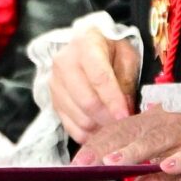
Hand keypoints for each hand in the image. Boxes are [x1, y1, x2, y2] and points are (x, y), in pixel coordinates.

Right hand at [50, 26, 141, 145]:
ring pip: (79, 118)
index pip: (99, 77)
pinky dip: (89, 135)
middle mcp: (64, 63)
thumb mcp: (126, 55)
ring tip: (116, 126)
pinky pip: (71, 128)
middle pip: (86, 101)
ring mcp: (55, 83)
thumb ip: (127, 80)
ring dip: (101, 128)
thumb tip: (126, 109)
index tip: (126, 116)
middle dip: (109, 118)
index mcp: (86, 45)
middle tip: (126, 125)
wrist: (85, 48)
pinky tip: (101, 130)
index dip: (113, 100)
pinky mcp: (53, 101)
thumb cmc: (110, 50)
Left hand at [72, 108, 180, 180]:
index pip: (116, 132)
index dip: (95, 147)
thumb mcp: (168, 164)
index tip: (76, 165)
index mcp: (148, 124)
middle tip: (88, 165)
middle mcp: (162, 123)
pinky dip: (179, 158)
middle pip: (130, 133)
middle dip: (107, 148)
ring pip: (156, 138)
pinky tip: (167, 166)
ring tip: (116, 163)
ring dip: (136, 151)